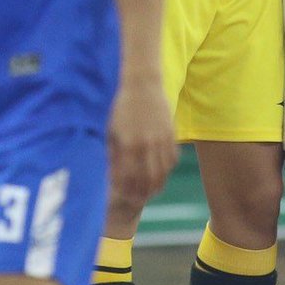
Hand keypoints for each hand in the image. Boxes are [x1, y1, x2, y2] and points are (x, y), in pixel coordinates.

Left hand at [107, 75, 177, 208]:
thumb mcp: (112, 130)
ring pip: (163, 172)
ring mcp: (161, 139)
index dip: (125, 191)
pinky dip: (167, 170)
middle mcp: (146, 144)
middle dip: (142, 193)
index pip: (128, 178)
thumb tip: (111, 175)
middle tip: (137, 199)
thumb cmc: (121, 107)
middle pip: (148, 180)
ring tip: (150, 192)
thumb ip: (112, 154)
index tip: (122, 196)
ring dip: (157, 185)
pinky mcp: (171, 134)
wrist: (142, 84)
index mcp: (128, 144)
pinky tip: (161, 174)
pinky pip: (172, 159)